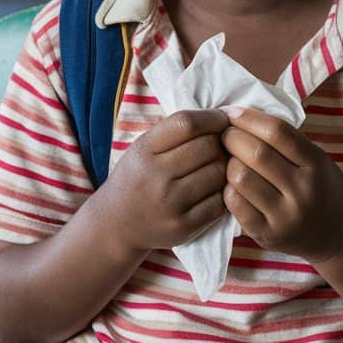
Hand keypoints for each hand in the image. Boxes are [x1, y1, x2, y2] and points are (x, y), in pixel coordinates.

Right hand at [98, 109, 229, 252]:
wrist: (116, 224)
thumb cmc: (137, 177)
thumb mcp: (143, 148)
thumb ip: (174, 132)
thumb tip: (224, 116)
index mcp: (144, 150)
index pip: (187, 123)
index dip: (212, 117)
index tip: (222, 119)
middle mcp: (155, 176)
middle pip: (208, 146)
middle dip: (222, 143)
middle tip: (222, 146)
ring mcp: (170, 203)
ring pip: (218, 173)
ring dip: (226, 167)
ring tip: (219, 167)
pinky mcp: (183, 227)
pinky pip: (220, 203)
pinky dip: (224, 193)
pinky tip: (216, 190)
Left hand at [221, 107, 342, 262]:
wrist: (339, 238)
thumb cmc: (320, 188)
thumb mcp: (316, 160)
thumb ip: (286, 141)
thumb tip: (240, 115)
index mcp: (317, 164)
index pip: (277, 131)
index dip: (249, 117)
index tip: (232, 112)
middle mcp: (304, 191)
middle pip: (256, 153)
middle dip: (232, 137)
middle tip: (225, 134)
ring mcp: (285, 216)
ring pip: (241, 177)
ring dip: (227, 162)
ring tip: (229, 159)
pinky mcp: (268, 235)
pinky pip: (234, 203)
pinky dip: (227, 188)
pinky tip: (232, 183)